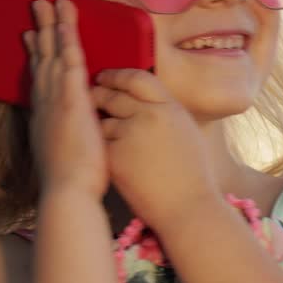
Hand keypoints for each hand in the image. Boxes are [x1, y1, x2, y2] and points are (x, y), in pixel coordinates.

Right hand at [23, 0, 107, 198]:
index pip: (39, 79)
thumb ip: (63, 140)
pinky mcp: (70, 99)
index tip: (32, 38)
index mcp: (43, 118)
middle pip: (41, 59)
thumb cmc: (70, 185)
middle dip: (40, 31)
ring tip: (49, 2)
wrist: (67, 194)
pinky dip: (66, 40)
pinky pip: (69, 62)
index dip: (36, 56)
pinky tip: (65, 23)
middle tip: (36, 7)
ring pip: (53, 54)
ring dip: (52, 26)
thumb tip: (65, 136)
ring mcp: (55, 100)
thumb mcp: (62, 156)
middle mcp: (44, 104)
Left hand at [90, 69, 218, 226]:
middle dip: (99, 93)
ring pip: (102, 119)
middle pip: (114, 94)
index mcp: (170, 107)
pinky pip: (99, 143)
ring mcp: (130, 133)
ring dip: (99, 124)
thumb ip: (165, 111)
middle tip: (91, 95)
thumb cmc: (192, 175)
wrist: (187, 207)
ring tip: (98, 132)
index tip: (107, 77)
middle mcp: (149, 114)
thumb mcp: (185, 131)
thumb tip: (144, 99)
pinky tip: (103, 156)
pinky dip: (99, 148)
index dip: (118, 75)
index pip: (138, 78)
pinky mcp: (115, 154)